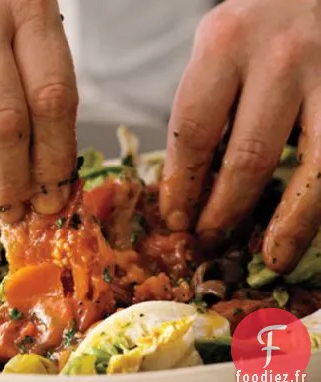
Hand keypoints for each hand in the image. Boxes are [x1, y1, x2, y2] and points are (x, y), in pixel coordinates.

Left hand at [160, 0, 320, 273]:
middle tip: (209, 240)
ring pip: (315, 166)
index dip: (181, 185)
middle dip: (224, 209)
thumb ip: (206, 104)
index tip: (175, 219)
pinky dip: (320, 199)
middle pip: (247, 155)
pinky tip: (305, 227)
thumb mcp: (218, 48)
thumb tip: (191, 184)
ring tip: (272, 256)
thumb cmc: (258, 27)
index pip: (191, 133)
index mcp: (223, 43)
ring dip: (290, 221)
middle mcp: (279, 55)